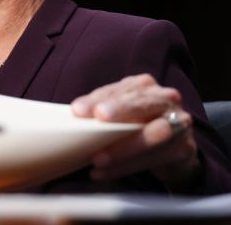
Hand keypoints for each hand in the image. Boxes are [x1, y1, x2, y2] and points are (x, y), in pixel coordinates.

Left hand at [71, 74, 200, 190]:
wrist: (174, 147)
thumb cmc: (139, 124)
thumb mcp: (121, 112)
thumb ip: (101, 109)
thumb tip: (74, 115)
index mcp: (144, 86)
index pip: (120, 89)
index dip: (98, 99)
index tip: (78, 110)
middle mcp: (165, 99)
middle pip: (142, 103)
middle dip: (120, 112)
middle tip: (99, 121)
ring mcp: (179, 122)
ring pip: (154, 133)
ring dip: (123, 148)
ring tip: (97, 159)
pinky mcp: (184, 148)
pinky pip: (156, 157)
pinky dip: (128, 166)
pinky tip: (106, 173)